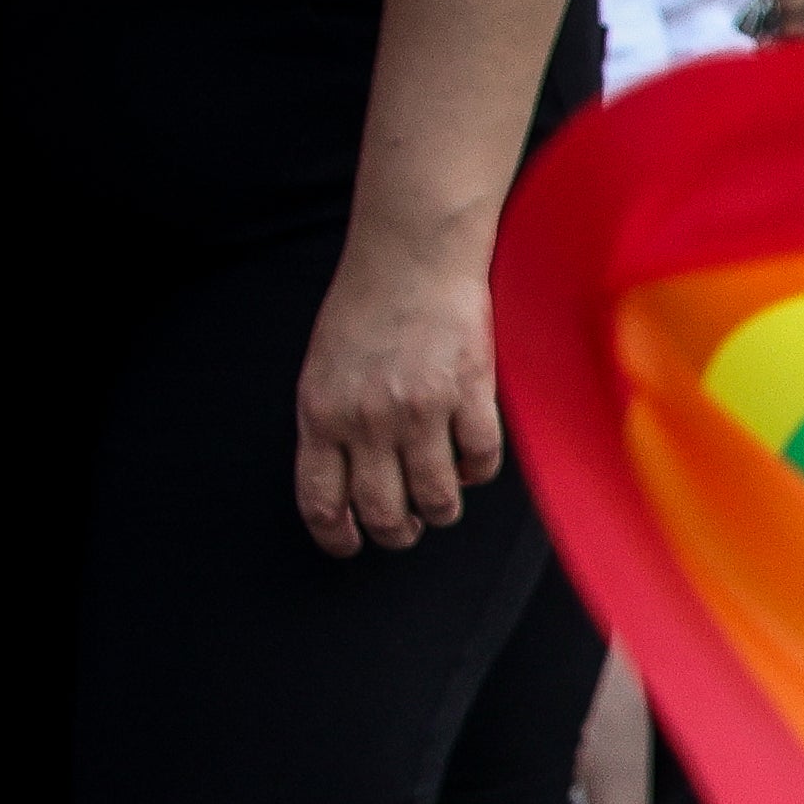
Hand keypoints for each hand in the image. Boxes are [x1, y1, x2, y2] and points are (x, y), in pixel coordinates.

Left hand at [295, 236, 501, 554]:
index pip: (323, 502)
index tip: (351, 544)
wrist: (411, 258)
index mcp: (322, 415)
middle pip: (384, 513)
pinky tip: (470, 456)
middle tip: (406, 527)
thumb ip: (330, 425)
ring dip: (441, 509)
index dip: (339, 537)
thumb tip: (348, 482)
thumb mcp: (323, 371)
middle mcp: (368, 420)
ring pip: (437, 499)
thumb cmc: (365, 309)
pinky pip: (481, 463)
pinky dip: (477, 470)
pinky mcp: (470, 396)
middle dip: (397, 533)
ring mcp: (421, 411)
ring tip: (442, 497)